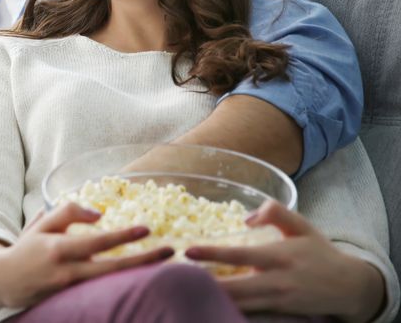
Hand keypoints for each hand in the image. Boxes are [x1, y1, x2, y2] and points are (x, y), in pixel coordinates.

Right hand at [0, 202, 173, 308]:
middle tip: (170, 251)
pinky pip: (103, 293)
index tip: (147, 229)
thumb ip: (68, 213)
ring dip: (139, 274)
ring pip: (112, 283)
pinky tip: (142, 280)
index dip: (123, 236)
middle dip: (144, 260)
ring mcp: (71, 291)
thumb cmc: (27, 247)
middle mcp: (67, 272)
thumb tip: (99, 215)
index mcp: (59, 249)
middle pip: (113, 268)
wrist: (5, 280)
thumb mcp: (42, 223)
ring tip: (163, 265)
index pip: (97, 242)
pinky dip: (123, 286)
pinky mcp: (73, 302)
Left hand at [185, 201, 385, 322]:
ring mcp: (278, 300)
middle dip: (204, 285)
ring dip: (212, 299)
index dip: (212, 254)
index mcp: (279, 255)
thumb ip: (275, 212)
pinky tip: (207, 304)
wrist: (350, 287)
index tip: (188, 251)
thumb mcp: (302, 225)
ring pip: (240, 304)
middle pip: (234, 287)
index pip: (239, 255)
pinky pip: (250, 313)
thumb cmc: (320, 252)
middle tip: (174, 279)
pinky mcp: (279, 313)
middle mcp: (277, 281)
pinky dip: (229, 309)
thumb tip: (246, 218)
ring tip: (184, 292)